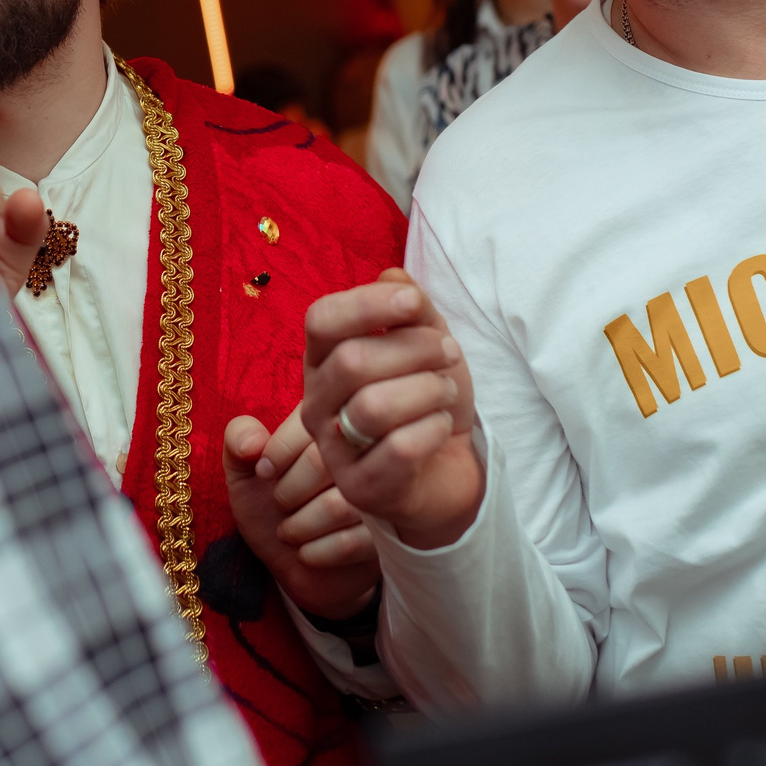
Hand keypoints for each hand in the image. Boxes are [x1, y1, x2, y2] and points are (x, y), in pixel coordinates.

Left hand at [223, 405, 377, 620]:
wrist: (297, 565)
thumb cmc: (272, 510)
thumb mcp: (245, 473)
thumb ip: (238, 440)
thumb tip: (252, 444)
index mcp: (330, 428)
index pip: (307, 421)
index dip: (276, 452)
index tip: (265, 474)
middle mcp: (363, 456)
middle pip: (323, 462)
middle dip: (286, 493)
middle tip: (281, 505)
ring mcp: (379, 497)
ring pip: (337, 507)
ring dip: (298, 527)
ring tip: (290, 530)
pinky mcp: (386, 537)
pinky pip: (349, 543)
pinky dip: (315, 553)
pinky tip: (307, 552)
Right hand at [297, 270, 482, 551]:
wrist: (446, 468)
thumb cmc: (426, 399)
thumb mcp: (426, 343)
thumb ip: (411, 309)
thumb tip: (394, 276)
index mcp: (323, 361)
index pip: (321, 319)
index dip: (366, 303)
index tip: (413, 302)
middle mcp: (316, 404)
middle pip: (352, 360)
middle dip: (414, 349)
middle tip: (449, 353)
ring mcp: (333, 450)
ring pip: (374, 406)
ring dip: (428, 390)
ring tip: (446, 392)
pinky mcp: (361, 489)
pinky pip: (399, 449)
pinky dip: (433, 429)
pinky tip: (440, 427)